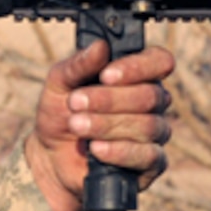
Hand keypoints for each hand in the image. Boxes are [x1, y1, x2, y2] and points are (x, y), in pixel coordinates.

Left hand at [26, 41, 175, 210]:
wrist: (51, 156)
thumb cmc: (61, 113)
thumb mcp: (59, 84)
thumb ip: (78, 65)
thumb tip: (100, 47)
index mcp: (137, 75)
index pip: (159, 61)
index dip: (137, 67)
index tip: (106, 75)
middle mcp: (153, 102)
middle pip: (150, 95)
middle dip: (109, 99)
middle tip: (75, 103)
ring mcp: (155, 133)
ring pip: (147, 125)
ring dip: (107, 125)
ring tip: (77, 125)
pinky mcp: (152, 163)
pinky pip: (148, 155)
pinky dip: (119, 151)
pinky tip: (96, 149)